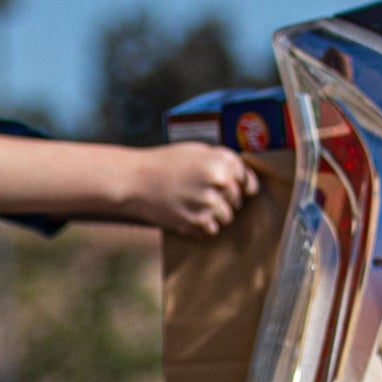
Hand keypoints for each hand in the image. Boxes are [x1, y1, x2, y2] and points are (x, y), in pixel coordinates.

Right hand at [121, 142, 262, 237]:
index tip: (232, 189)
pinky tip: (187, 214)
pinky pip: (212, 229)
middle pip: (238, 200)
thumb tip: (245, 179)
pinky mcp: (197, 221)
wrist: (134, 181)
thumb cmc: (163, 163)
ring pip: (227, 217)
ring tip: (193, 205)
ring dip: (214, 215)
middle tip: (201, 195)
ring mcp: (210, 203)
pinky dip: (201, 225)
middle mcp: (220, 181)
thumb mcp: (196, 152)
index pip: (247, 180)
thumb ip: (221, 162)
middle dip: (224, 200)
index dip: (240, 185)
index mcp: (222, 160)